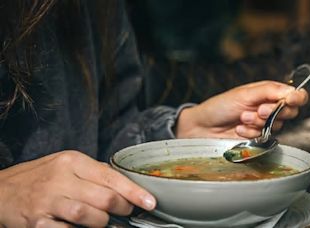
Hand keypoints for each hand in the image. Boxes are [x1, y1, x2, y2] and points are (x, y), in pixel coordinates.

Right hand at [0, 151, 155, 226]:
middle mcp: (61, 178)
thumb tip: (124, 185)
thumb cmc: (40, 177)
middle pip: (104, 198)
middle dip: (123, 208)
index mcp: (72, 161)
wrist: (2, 190)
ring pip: (88, 216)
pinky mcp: (37, 222)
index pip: (111, 176)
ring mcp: (48, 201)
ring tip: (106, 221)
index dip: (134, 192)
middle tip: (127, 211)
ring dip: (103, 222)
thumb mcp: (66, 165)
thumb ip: (94, 173)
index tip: (150, 202)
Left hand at [176, 80, 307, 138]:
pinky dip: (251, 133)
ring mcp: (264, 123)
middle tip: (258, 109)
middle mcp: (269, 107)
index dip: (296, 98)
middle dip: (273, 112)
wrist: (203, 127)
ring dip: (258, 122)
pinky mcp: (258, 137)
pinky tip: (239, 129)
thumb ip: (270, 91)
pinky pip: (265, 137)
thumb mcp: (244, 94)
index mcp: (268, 92)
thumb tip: (293, 91)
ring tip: (241, 118)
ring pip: (277, 126)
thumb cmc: (220, 106)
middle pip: (290, 112)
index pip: (295, 95)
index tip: (289, 101)